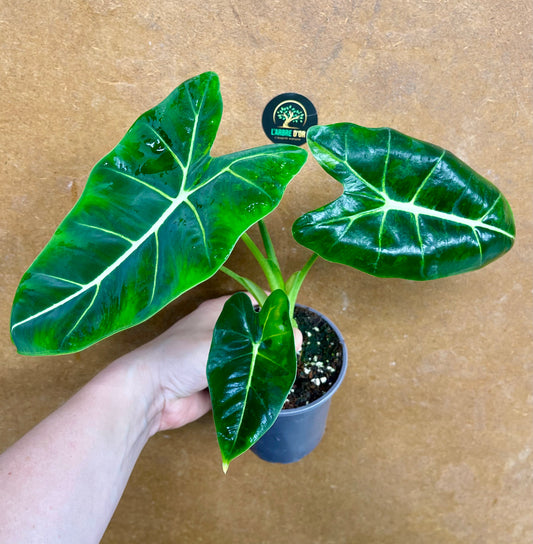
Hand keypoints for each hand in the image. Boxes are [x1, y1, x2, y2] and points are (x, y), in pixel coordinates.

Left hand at [122, 294, 302, 434]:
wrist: (150, 392)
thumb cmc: (183, 355)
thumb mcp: (227, 342)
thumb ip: (263, 341)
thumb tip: (298, 339)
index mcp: (219, 313)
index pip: (253, 305)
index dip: (272, 313)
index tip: (291, 326)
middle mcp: (218, 333)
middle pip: (254, 335)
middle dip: (270, 345)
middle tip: (291, 354)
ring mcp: (216, 359)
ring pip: (249, 360)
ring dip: (262, 367)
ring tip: (284, 373)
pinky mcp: (216, 383)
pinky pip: (241, 381)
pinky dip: (253, 385)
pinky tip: (269, 389)